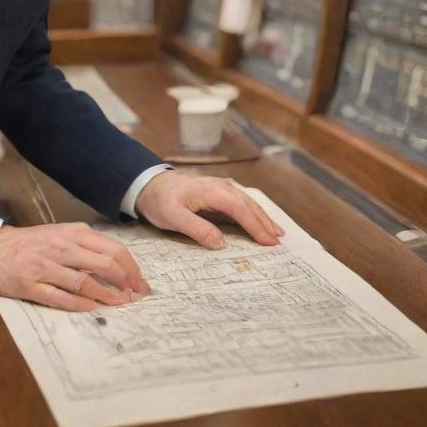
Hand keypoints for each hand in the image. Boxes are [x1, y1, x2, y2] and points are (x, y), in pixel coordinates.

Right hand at [0, 222, 150, 311]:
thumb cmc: (32, 242)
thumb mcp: (61, 233)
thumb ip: (85, 245)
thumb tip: (116, 264)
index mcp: (73, 233)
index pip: (112, 249)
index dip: (131, 268)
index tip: (140, 282)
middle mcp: (62, 248)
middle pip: (104, 266)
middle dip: (126, 284)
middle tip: (136, 297)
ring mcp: (47, 268)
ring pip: (86, 284)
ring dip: (107, 297)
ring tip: (121, 305)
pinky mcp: (32, 286)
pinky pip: (62, 298)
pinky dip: (81, 306)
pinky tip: (94, 309)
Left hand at [135, 171, 282, 248]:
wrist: (147, 183)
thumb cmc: (159, 200)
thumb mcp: (173, 217)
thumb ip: (197, 229)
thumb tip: (221, 243)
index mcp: (211, 191)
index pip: (239, 209)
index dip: (255, 226)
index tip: (268, 242)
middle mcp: (219, 186)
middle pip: (247, 204)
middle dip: (264, 222)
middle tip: (278, 241)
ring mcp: (218, 187)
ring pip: (246, 201)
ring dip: (261, 216)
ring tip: (276, 232)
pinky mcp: (215, 192)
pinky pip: (239, 201)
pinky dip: (251, 211)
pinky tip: (257, 219)